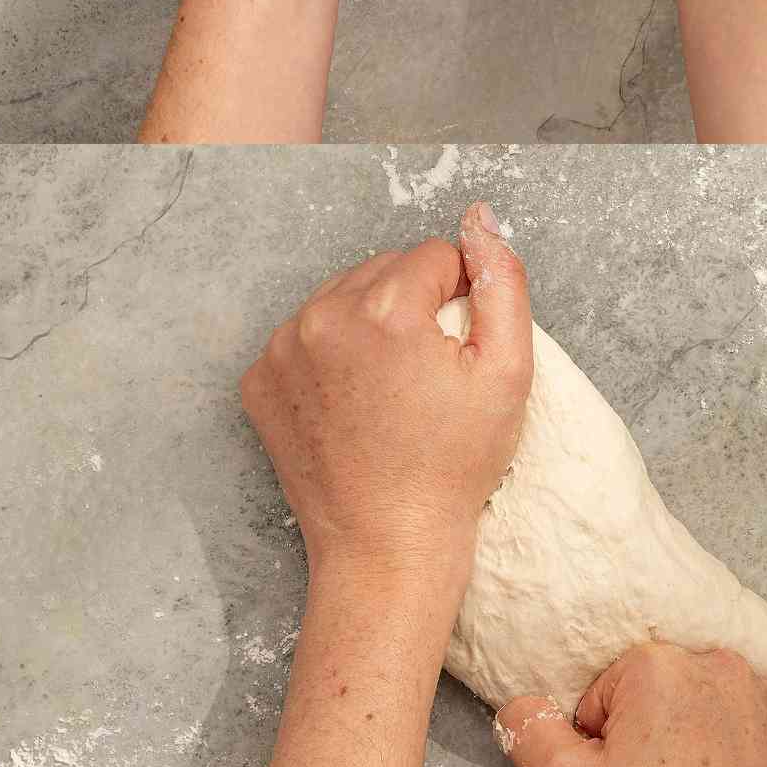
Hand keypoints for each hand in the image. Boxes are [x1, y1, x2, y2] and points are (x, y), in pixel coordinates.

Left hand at [241, 205, 532, 589]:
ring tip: (391, 388)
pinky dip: (331, 356)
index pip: (435, 256)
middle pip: (385, 270)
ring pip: (343, 298)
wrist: (386, 546)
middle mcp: (321, 316)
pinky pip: (306, 336)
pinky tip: (354, 402)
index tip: (457, 355)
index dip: (460, 300)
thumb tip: (480, 220)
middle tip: (427, 375)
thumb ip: (501, 282)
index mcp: (383, 307)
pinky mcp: (259, 380)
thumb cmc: (453, 466)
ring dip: (371, 324)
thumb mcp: (506, 371)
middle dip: (412, 306)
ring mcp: (281, 349)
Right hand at [496, 642, 766, 766]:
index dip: (604, 747)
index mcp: (658, 665)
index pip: (607, 697)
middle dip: (652, 738)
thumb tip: (522, 704)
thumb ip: (530, 732)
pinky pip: (763, 735)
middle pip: (662, 696)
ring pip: (713, 711)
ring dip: (700, 744)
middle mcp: (722, 664)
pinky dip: (749, 760)